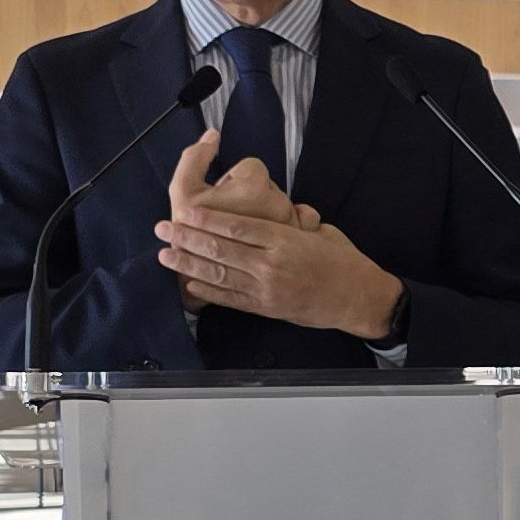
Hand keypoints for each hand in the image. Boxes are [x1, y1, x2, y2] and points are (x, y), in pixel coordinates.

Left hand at [156, 134, 401, 337]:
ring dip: (188, 263)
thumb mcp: (319, 231)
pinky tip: (188, 281)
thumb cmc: (341, 259)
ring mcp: (267, 289)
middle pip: (221, 249)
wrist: (357, 297)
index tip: (186, 211)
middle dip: (188, 238)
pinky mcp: (266, 308)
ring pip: (219, 274)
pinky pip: (230, 298)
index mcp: (285, 240)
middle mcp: (272, 265)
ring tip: (165, 254)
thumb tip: (268, 211)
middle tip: (163, 228)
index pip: (238, 227)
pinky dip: (207, 290)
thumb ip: (291, 222)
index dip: (207, 220)